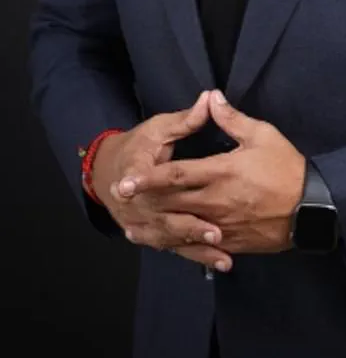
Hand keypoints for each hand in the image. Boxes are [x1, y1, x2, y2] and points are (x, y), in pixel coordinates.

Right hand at [91, 91, 230, 267]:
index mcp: (136, 170)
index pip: (147, 178)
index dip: (161, 187)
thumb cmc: (139, 145)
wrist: (108, 172)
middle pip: (163, 216)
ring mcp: (143, 222)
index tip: (191, 193)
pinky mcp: (152, 233)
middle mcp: (137, 203)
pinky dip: (196, 256)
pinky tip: (220, 263)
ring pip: (171, 237)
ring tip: (222, 252)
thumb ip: (186, 119)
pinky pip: (175, 247)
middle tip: (218, 232)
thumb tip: (211, 97)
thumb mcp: (159, 127)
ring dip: (196, 247)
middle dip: (189, 226)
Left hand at [120, 90, 306, 270]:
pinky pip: (201, 244)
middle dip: (144, 201)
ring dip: (157, 225)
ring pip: (181, 226)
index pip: (175, 175)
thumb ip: (232, 118)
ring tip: (136, 224)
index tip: (126, 181)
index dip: (148, 178)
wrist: (311, 207)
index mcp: (220, 172)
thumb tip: (211, 97)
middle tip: (121, 200)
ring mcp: (222, 225)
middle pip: (171, 203)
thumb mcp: (262, 134)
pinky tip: (168, 242)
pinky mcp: (232, 241)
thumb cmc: (286, 167)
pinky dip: (181, 243)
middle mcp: (215, 201)